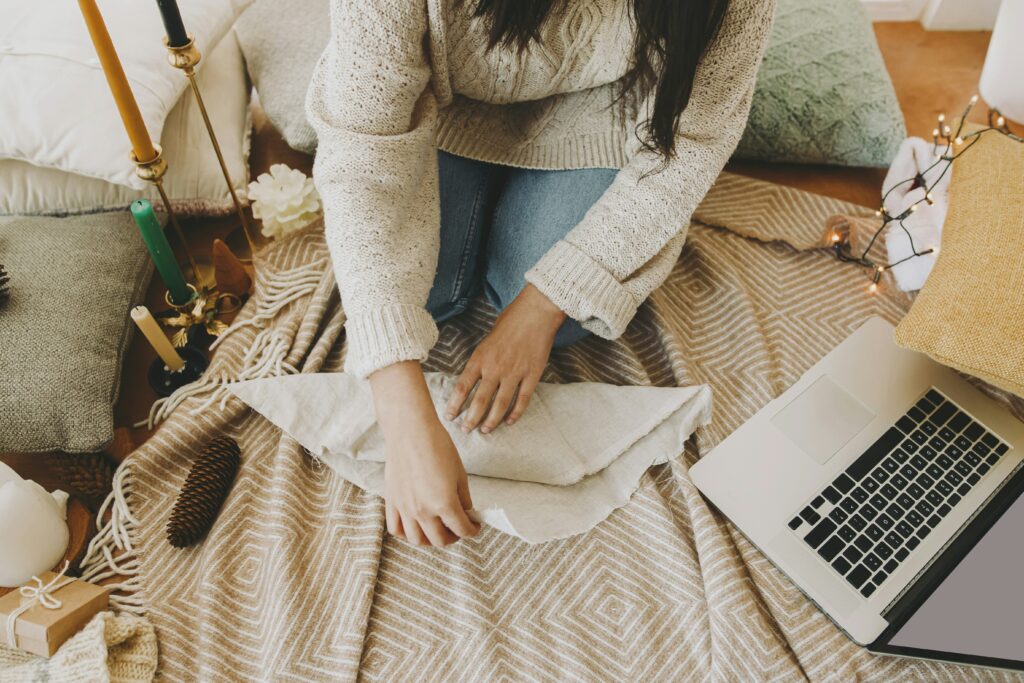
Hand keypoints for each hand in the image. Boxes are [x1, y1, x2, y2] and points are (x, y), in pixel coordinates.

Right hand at [371, 361, 479, 546]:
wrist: (411, 431)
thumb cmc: (438, 447)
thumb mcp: (460, 473)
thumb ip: (463, 498)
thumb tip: (466, 513)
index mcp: (444, 503)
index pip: (462, 529)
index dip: (472, 531)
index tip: (474, 527)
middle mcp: (423, 511)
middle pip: (439, 540)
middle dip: (453, 537)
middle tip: (457, 528)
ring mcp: (404, 508)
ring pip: (416, 540)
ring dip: (430, 540)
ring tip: (437, 529)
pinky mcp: (391, 501)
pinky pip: (395, 528)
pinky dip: (406, 533)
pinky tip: (415, 525)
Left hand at [445, 284, 564, 433]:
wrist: (535, 313)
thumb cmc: (510, 322)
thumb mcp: (487, 340)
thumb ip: (481, 360)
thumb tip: (474, 378)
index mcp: (480, 358)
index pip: (463, 387)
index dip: (454, 405)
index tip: (449, 416)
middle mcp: (495, 369)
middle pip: (480, 401)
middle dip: (471, 419)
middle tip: (466, 430)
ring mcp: (514, 373)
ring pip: (500, 405)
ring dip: (491, 421)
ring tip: (485, 430)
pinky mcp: (532, 375)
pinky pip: (522, 400)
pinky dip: (515, 413)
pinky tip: (509, 421)